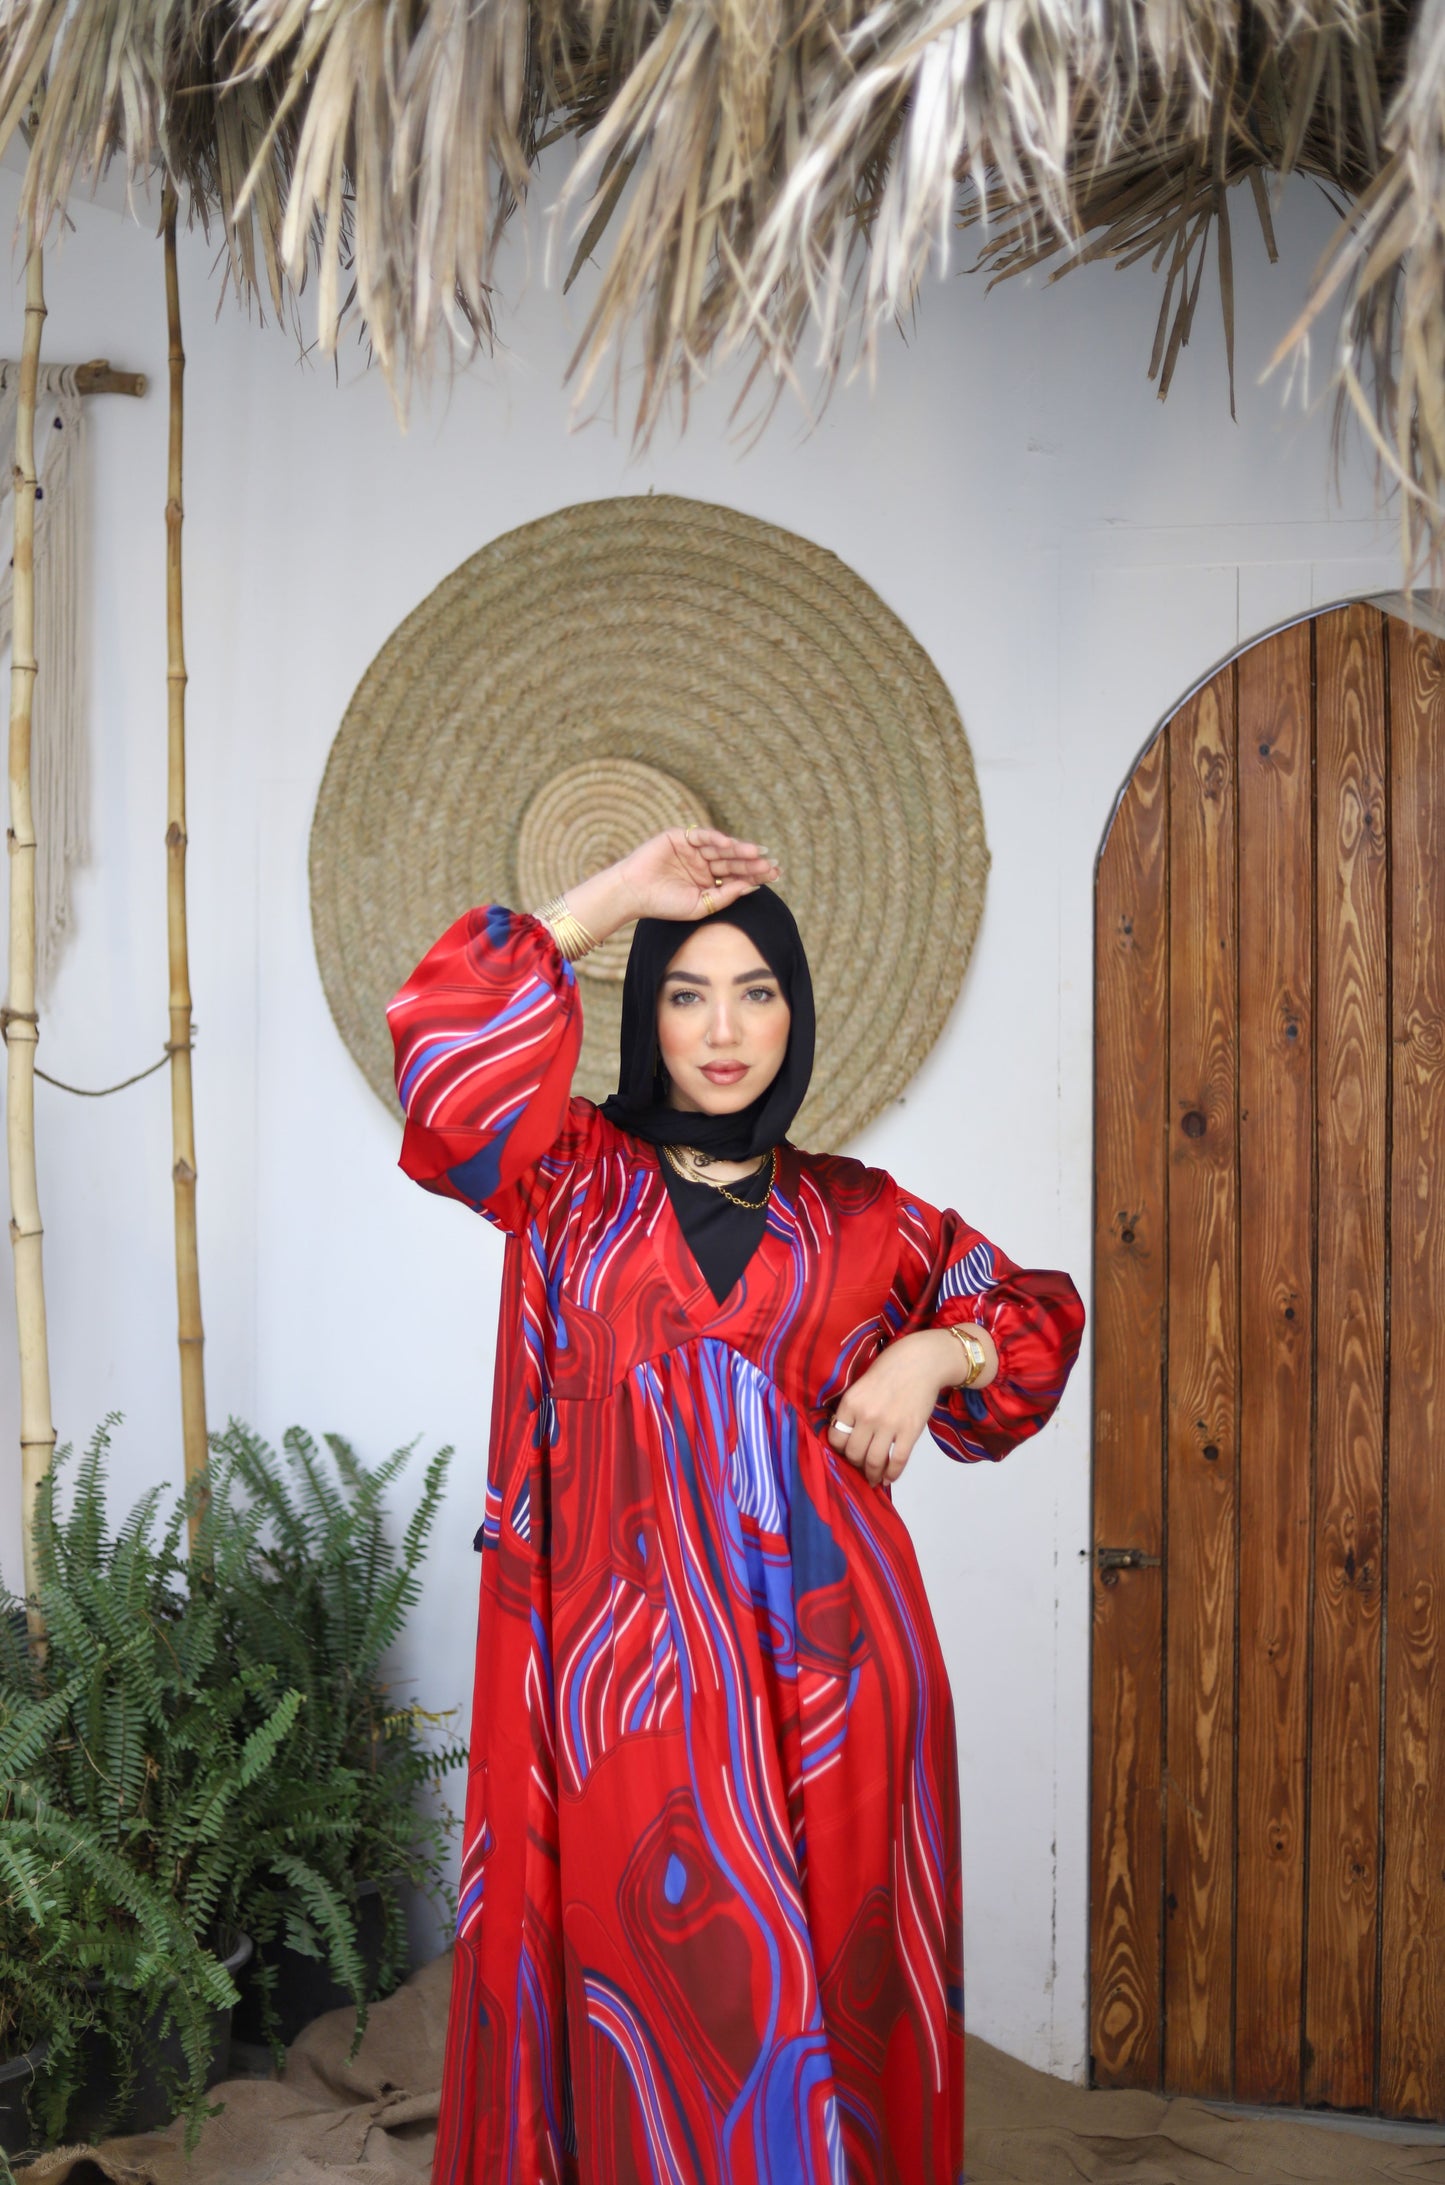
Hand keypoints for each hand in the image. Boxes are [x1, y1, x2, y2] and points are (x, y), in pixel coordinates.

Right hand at [616, 827, 779, 921]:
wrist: (633, 894)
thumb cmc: (664, 905)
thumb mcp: (701, 906)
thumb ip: (725, 896)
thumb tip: (752, 887)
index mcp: (709, 882)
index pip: (737, 876)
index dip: (755, 874)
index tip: (775, 874)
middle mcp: (704, 864)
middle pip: (733, 861)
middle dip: (752, 862)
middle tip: (771, 863)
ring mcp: (693, 850)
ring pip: (721, 848)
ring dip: (738, 849)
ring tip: (756, 853)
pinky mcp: (680, 837)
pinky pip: (702, 835)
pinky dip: (715, 838)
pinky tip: (729, 844)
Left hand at [827, 1332, 953, 1486]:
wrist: (923, 1360)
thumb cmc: (891, 1367)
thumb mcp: (862, 1382)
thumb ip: (853, 1407)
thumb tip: (848, 1433)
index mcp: (851, 1402)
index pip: (835, 1437)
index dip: (839, 1448)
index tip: (845, 1451)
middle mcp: (867, 1415)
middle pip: (853, 1453)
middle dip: (855, 1463)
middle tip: (860, 1466)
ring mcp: (889, 1424)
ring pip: (873, 1461)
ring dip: (872, 1475)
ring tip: (873, 1479)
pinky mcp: (910, 1431)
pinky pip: (897, 1460)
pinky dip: (892, 1474)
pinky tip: (888, 1478)